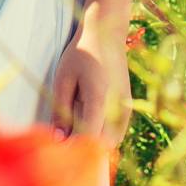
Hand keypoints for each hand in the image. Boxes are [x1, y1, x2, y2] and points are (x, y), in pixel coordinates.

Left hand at [50, 14, 133, 151]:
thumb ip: (60, 110)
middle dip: (82, 151)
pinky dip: (102, 137)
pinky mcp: (128, 110)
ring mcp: (126, 110)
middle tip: (63, 144)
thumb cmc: (82, 54)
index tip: (56, 151)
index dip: (72, 149)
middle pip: (100, 147)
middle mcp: (117, 107)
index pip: (87, 138)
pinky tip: (87, 126)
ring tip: (74, 132)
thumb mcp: (63, 78)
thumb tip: (58, 139)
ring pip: (110, 144)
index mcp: (99, 98)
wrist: (107, 34)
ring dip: (93, 145)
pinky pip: (115, 135)